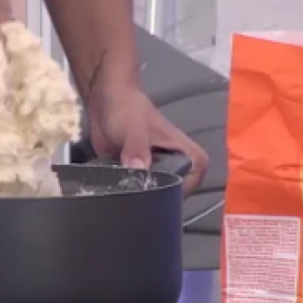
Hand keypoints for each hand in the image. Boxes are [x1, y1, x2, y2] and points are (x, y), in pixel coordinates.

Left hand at [87, 87, 208, 195]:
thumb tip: (138, 169)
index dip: (186, 185)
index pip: (197, 172)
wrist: (105, 101)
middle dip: (160, 196)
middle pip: (177, 187)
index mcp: (182, 148)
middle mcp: (172, 161)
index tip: (165, 193)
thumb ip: (137, 147)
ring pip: (157, 190)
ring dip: (144, 196)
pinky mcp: (137, 173)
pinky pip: (139, 189)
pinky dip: (130, 193)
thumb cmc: (128, 109)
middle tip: (143, 200)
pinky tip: (119, 195)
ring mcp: (154, 168)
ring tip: (130, 198)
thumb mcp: (135, 127)